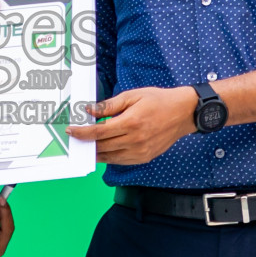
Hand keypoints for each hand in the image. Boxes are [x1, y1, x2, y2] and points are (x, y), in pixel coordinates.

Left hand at [65, 86, 197, 164]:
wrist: (183, 112)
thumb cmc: (158, 100)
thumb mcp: (132, 96)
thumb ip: (109, 105)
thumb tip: (89, 111)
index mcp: (131, 122)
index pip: (99, 132)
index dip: (83, 133)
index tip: (72, 131)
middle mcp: (135, 140)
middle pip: (103, 146)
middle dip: (87, 143)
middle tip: (76, 138)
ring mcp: (141, 151)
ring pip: (111, 157)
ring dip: (97, 152)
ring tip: (87, 145)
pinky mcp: (145, 157)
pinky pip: (122, 161)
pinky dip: (110, 157)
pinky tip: (104, 150)